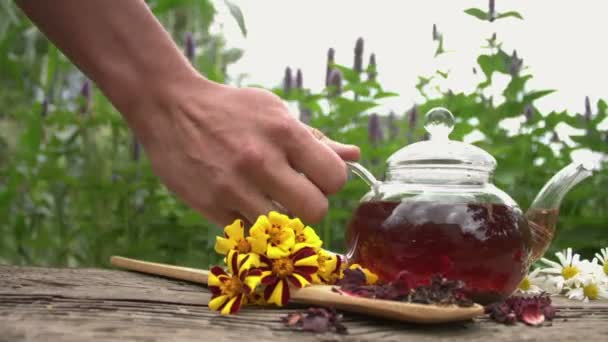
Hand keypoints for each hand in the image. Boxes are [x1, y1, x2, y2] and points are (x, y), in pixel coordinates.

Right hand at [130, 76, 359, 226]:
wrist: (171, 108)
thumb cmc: (232, 110)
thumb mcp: (275, 112)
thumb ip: (315, 139)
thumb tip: (354, 156)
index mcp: (284, 132)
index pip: (335, 177)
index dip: (330, 181)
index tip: (316, 177)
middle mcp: (261, 160)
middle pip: (315, 210)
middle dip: (310, 205)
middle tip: (295, 193)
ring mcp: (233, 186)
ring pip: (281, 227)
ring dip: (279, 217)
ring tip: (265, 197)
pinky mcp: (210, 205)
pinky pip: (248, 231)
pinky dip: (250, 221)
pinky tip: (241, 200)